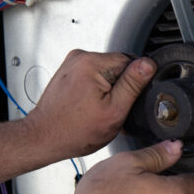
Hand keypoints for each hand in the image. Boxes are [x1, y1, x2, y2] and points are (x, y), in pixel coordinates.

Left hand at [25, 50, 155, 157]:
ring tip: (97, 108)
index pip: (132, 62)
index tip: (124, 101)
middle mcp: (81, 57)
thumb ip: (133, 85)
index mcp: (93, 63)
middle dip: (121, 87)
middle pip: (119, 66)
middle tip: (111, 109)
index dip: (134, 85)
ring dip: (109, 89)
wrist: (45, 136)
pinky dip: (97, 90)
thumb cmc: (74, 130)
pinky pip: (94, 75)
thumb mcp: (114, 111)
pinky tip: (90, 105)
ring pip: (108, 72)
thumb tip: (148, 64)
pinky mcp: (69, 70)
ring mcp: (73, 63)